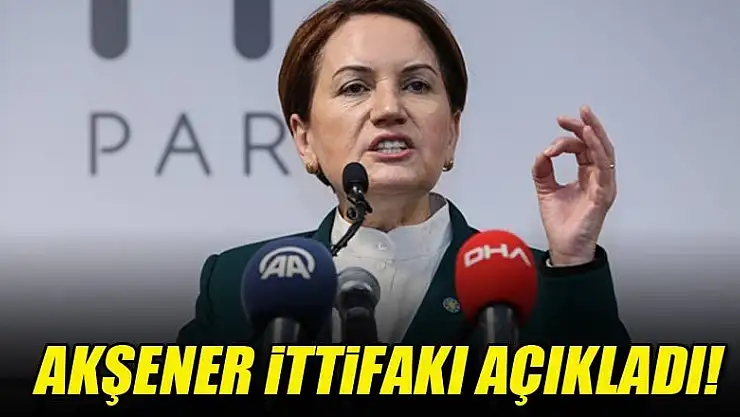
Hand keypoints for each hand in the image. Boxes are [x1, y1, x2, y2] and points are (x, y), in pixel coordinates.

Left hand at [531, 105, 616, 265]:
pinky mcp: (603, 195)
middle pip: (597, 145)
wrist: (564, 247)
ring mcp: (604, 186)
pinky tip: (589, 138)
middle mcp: (598, 178)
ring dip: (595, 134)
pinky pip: (605, 168)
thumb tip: (542, 153)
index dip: (567, 139)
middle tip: (576, 112)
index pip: (582, 148)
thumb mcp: (545, 190)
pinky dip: (597, 151)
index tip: (549, 146)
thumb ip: (543, 170)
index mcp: (587, 175)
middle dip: (586, 126)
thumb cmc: (561, 223)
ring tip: (585, 119)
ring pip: (605, 152)